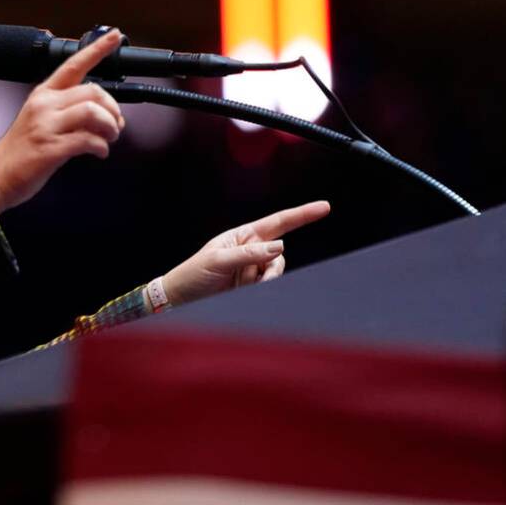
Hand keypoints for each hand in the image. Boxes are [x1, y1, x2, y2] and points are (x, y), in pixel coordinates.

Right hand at [0, 30, 125, 215]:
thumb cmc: (21, 150)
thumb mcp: (39, 118)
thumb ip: (67, 110)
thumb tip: (104, 113)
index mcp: (42, 94)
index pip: (73, 64)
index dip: (97, 49)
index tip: (115, 36)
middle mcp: (44, 105)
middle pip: (92, 91)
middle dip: (113, 109)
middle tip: (116, 125)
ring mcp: (46, 126)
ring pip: (92, 112)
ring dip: (110, 126)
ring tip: (109, 138)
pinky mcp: (50, 148)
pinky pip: (87, 140)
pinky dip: (101, 147)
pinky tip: (100, 152)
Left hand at [160, 201, 330, 305]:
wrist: (181, 298)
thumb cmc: (194, 273)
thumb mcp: (218, 260)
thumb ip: (249, 254)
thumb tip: (279, 247)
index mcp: (243, 236)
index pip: (278, 223)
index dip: (302, 214)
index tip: (324, 207)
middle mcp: (251, 250)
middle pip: (280, 254)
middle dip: (274, 268)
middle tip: (259, 280)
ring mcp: (253, 269)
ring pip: (276, 272)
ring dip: (266, 281)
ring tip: (244, 288)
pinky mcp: (252, 286)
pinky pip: (269, 285)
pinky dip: (263, 289)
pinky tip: (245, 292)